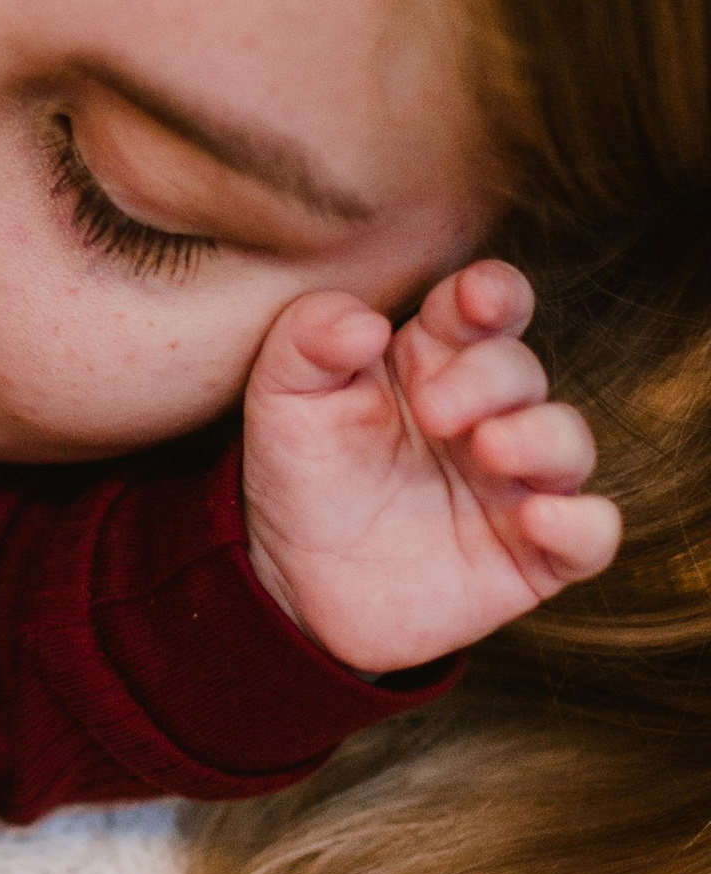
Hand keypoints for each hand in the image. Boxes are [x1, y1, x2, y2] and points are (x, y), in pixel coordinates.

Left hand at [241, 260, 620, 673]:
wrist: (296, 579)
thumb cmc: (302, 469)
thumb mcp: (283, 395)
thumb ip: (310, 338)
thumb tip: (366, 322)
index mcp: (434, 358)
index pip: (486, 307)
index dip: (494, 294)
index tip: (477, 298)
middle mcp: (488, 412)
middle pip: (520, 370)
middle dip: (487, 379)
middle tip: (432, 411)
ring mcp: (517, 481)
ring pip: (568, 441)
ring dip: (541, 437)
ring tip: (489, 449)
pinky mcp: (535, 553)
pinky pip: (591, 533)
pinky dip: (580, 524)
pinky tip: (538, 519)